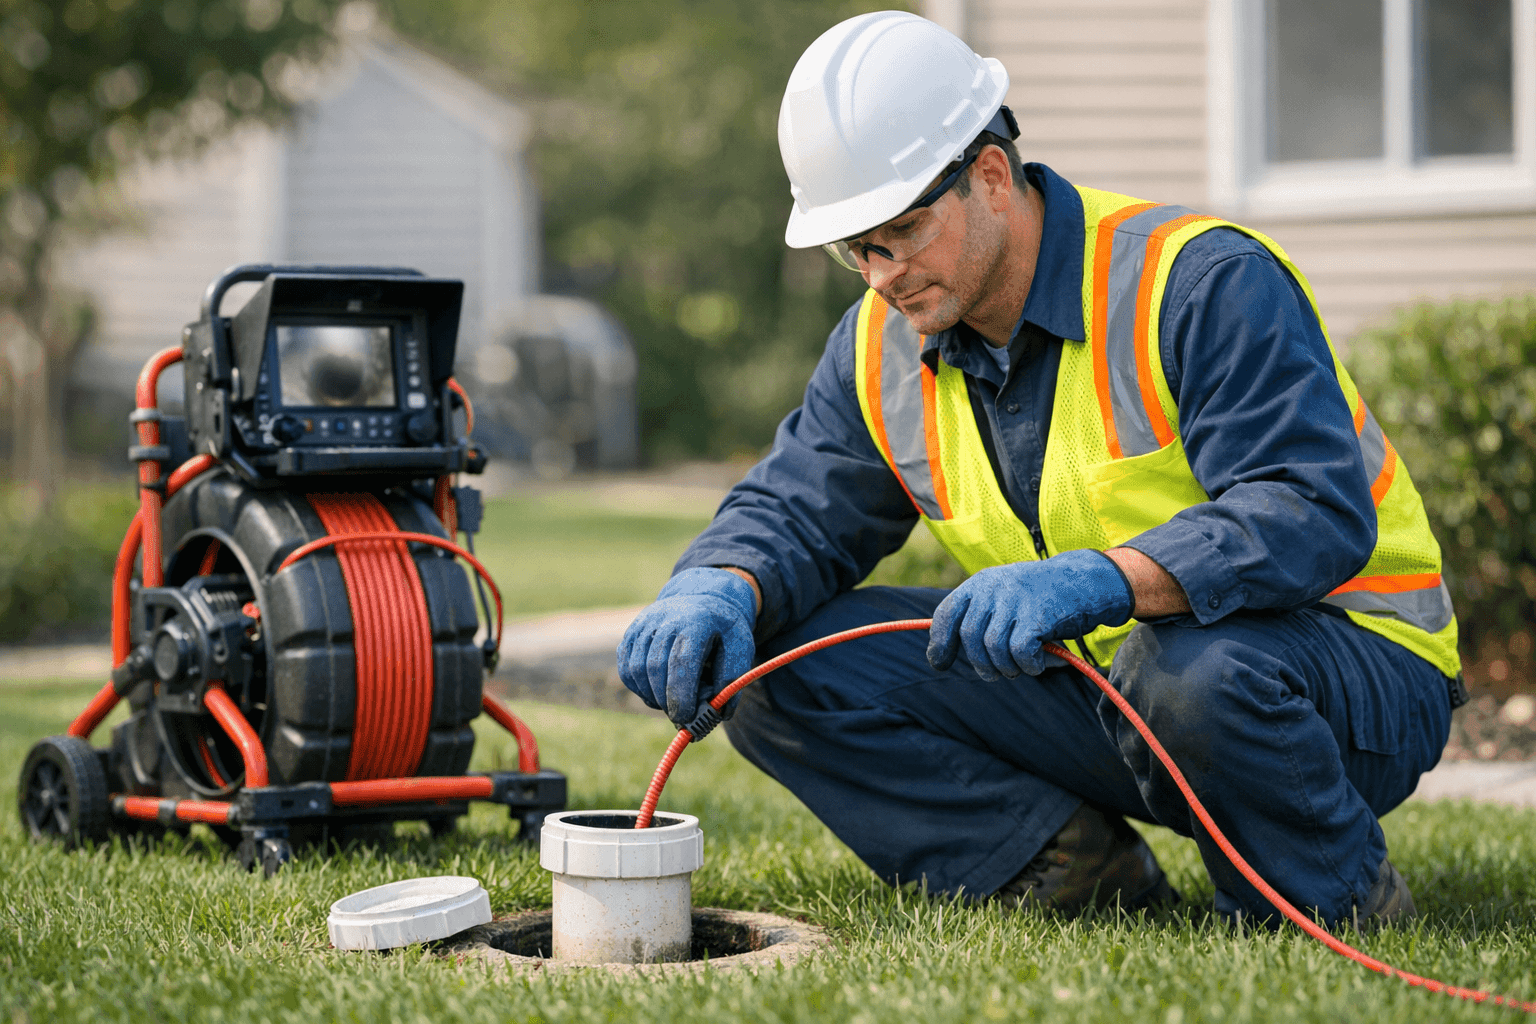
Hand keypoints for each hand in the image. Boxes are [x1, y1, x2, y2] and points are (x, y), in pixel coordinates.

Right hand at [617, 567, 756, 725]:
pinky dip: (639, 688)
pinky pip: (626, 669)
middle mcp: (666, 619)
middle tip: (680, 717)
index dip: (680, 693)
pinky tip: (656, 692)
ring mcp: (644, 625)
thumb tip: (719, 711)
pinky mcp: (631, 634)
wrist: (704, 598)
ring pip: (637, 670)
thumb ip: (731, 679)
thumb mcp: (741, 647)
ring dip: (652, 696)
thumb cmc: (723, 629)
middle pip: (656, 667)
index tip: (684, 717)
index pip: (681, 661)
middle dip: (666, 700)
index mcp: (697, 622)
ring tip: (671, 703)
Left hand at [927, 549, 1133, 680]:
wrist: (1086, 580)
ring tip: (1021, 666)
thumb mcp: (1005, 595)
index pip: (947, 613)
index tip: (939, 663)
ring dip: (1006, 668)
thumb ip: (979, 617)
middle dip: (980, 664)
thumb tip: (941, 652)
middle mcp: (994, 588)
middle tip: (994, 674)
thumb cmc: (1043, 596)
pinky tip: (1039, 662)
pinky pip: (1020, 654)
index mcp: (981, 583)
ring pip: (994, 650)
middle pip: (970, 638)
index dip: (939, 643)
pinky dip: (1029, 666)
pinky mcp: (1037, 616)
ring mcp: (1015, 601)